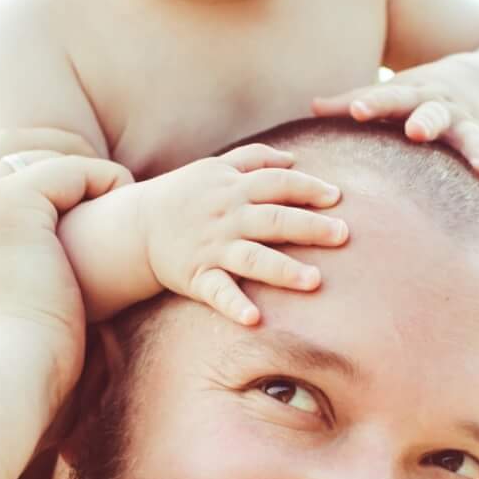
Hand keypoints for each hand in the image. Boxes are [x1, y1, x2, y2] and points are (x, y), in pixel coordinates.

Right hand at [0, 147, 131, 392]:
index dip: (29, 185)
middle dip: (52, 160)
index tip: (73, 202)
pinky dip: (101, 178)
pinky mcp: (6, 205)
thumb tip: (63, 349)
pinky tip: (126, 194)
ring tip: (117, 187)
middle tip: (99, 180)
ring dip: (77, 165)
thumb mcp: (1, 352)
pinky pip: (65, 170)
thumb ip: (15, 328)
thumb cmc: (5, 392)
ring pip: (31, 156)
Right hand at [133, 143, 348, 326]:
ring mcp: (212, 248)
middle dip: (309, 227)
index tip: (337, 197)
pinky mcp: (197, 276)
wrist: (135, 226)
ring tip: (314, 281)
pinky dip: (234, 305)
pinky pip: (217, 292)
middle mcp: (227, 217)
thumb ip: (254, 160)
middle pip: (273, 219)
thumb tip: (294, 161)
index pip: (277, 183)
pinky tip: (254, 319)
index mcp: (234, 188)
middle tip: (343, 234)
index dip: (308, 187)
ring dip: (283, 270)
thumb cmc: (184, 195)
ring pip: (252, 258)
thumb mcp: (215, 167)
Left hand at [312, 68, 478, 202]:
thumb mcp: (393, 93)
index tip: (357, 110)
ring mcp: (473, 125)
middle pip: (435, 113)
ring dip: (478, 153)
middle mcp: (445, 107)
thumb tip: (311, 108)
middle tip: (417, 131)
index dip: (373, 103)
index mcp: (414, 95)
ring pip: (476, 137)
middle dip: (426, 122)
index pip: (389, 98)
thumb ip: (355, 102)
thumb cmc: (421, 96)